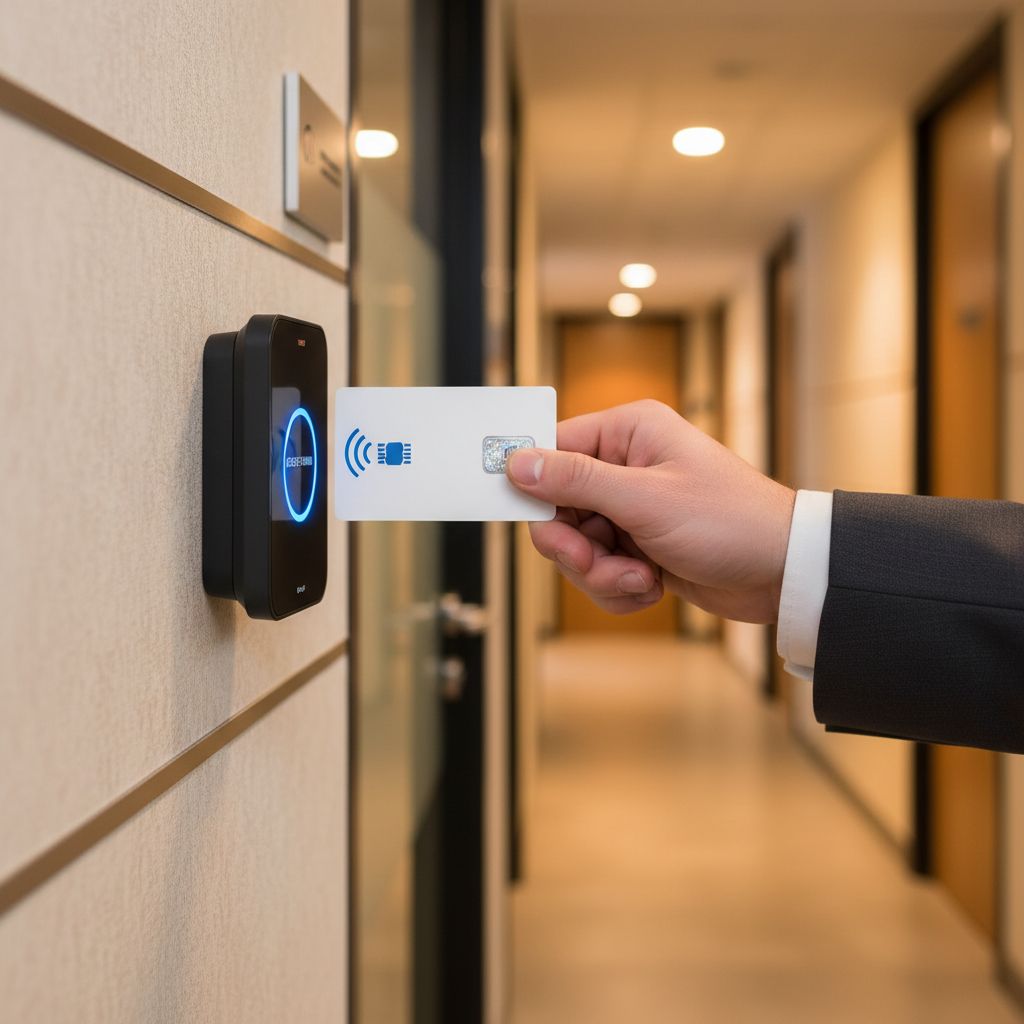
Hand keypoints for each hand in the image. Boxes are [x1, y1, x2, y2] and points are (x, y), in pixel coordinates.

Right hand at [506, 400, 794, 622]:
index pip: (552, 450)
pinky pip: (599, 570)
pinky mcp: (638, 545)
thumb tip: (518, 462)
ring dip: (600, 573)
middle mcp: (625, 465)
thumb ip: (576, 481)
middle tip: (595, 562)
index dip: (534, 487)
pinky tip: (652, 587)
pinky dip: (618, 587)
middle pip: (557, 507)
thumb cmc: (729, 521)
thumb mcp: (646, 500)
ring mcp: (630, 508)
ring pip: (576, 546)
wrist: (782, 572)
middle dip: (575, 547)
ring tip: (640, 578)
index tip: (533, 521)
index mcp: (628, 433)